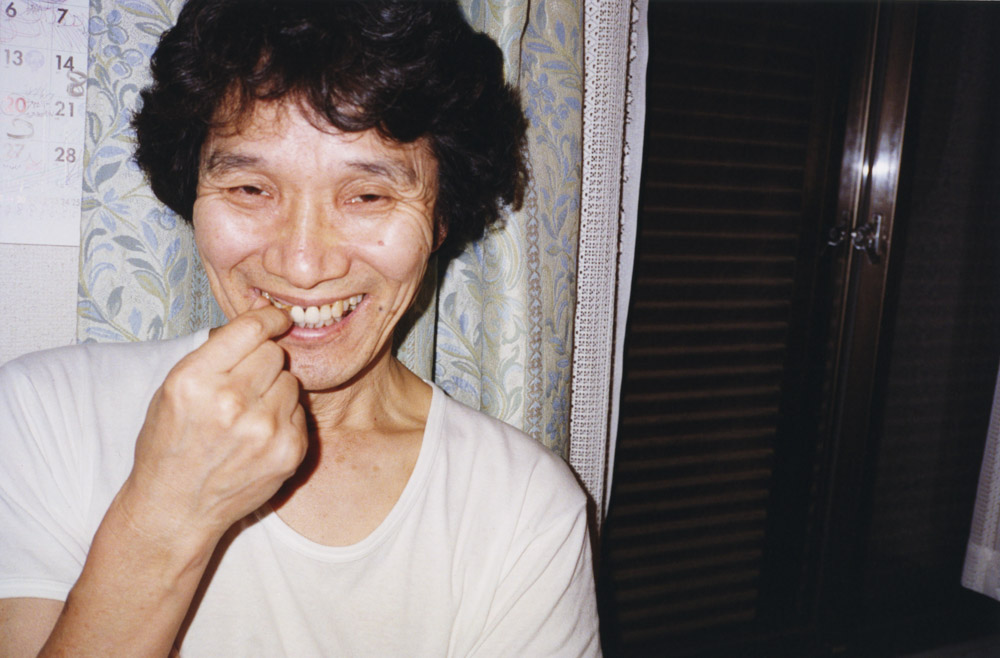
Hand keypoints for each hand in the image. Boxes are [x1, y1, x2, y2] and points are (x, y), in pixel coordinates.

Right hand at [121, 305, 306, 544]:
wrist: (176, 508)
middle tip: (245, 384)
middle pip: (274, 354)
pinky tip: (259, 435)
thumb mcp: (174, 389)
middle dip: (263, 362)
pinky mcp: (288, 451)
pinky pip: (300, 412)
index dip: (268, 318)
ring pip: (290, 382)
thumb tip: (261, 317)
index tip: (278, 318)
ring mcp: (264, 429)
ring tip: (248, 414)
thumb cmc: (171, 444)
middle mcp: (230, 402)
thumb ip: (215, 354)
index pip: (250, 329)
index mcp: (195, 380)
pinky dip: (284, 418)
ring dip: (275, 390)